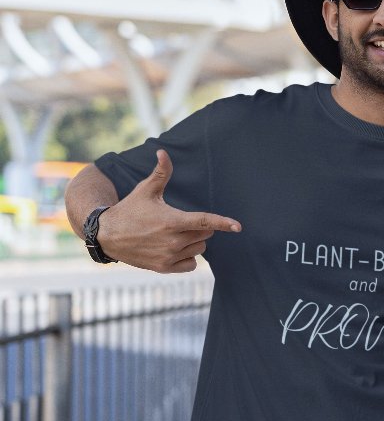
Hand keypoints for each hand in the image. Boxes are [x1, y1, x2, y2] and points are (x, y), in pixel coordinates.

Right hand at [96, 149, 241, 273]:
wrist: (108, 235)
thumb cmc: (130, 209)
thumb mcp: (146, 190)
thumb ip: (160, 173)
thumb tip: (163, 152)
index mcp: (172, 221)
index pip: (204, 221)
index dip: (223, 222)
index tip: (238, 226)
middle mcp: (173, 241)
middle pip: (205, 235)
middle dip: (199, 227)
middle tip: (179, 221)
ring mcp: (169, 256)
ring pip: (199, 249)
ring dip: (194, 242)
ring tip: (173, 235)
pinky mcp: (164, 268)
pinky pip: (191, 265)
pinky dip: (188, 257)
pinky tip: (174, 249)